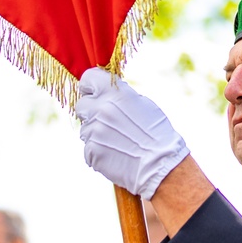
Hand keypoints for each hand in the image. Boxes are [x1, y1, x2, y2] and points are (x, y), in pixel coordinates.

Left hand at [76, 69, 189, 198]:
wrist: (159, 164)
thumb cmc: (156, 132)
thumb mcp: (141, 104)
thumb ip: (119, 96)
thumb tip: (106, 95)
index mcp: (114, 93)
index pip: (88, 78)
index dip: (91, 87)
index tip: (95, 93)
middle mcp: (100, 109)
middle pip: (81, 105)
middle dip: (91, 112)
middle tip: (108, 121)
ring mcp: (94, 131)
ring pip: (85, 129)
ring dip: (96, 133)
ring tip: (117, 141)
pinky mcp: (91, 151)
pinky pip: (89, 148)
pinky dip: (99, 151)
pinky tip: (115, 153)